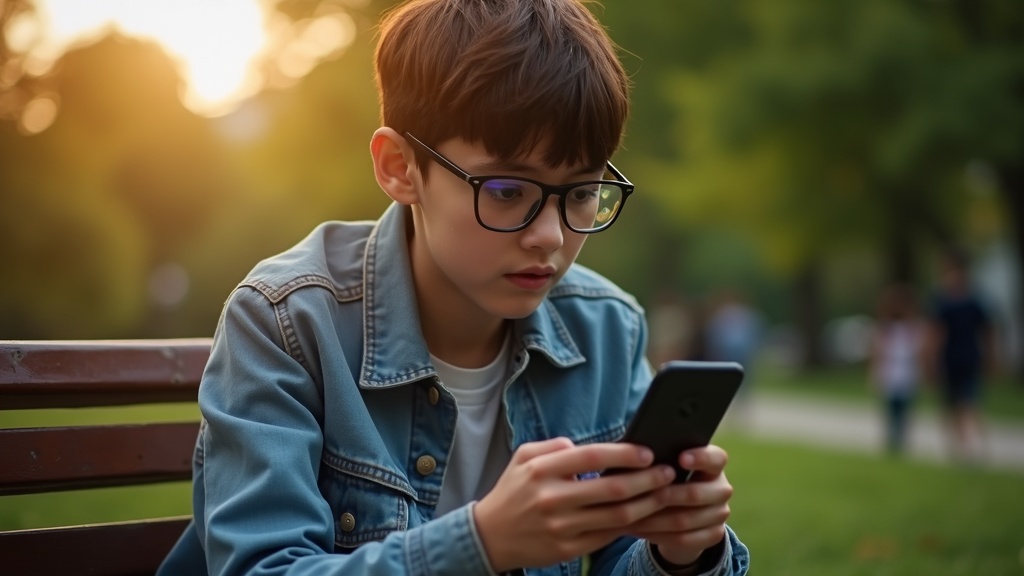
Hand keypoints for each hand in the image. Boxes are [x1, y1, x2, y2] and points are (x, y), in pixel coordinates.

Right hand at [473, 437, 676, 572]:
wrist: (489, 536)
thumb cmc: (512, 491)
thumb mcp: (523, 457)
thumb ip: (554, 446)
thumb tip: (586, 444)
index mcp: (542, 470)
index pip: (591, 456)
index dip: (624, 454)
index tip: (647, 452)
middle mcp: (552, 498)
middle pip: (612, 489)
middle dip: (647, 480)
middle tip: (667, 473)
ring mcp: (561, 527)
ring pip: (616, 516)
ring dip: (646, 505)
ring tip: (663, 494)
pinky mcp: (567, 549)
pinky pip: (607, 536)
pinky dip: (629, 525)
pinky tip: (643, 515)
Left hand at [627, 445, 732, 565]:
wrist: (678, 513)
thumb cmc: (666, 478)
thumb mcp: (666, 465)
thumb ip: (659, 458)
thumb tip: (636, 453)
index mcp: (714, 464)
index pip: (716, 458)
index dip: (700, 458)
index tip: (681, 458)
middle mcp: (721, 488)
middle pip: (696, 494)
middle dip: (665, 495)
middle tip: (639, 493)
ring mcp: (720, 514)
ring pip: (685, 520)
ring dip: (654, 519)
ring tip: (629, 514)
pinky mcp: (713, 535)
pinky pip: (684, 539)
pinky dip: (657, 535)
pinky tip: (637, 529)